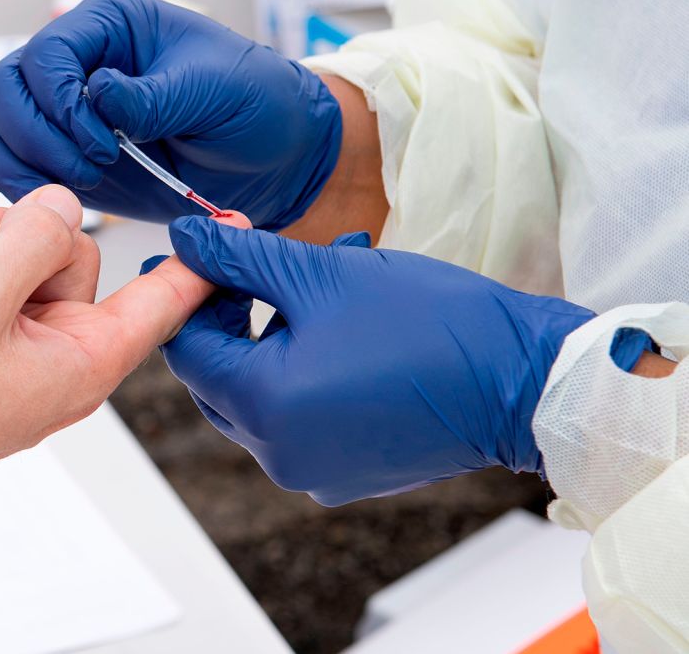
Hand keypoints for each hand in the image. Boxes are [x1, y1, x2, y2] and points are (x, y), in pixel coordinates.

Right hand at [0, 0, 340, 229]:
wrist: (271, 157)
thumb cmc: (254, 105)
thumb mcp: (216, 90)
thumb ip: (154, 95)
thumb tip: (98, 94)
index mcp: (109, 26)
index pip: (46, 53)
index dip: (60, 104)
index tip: (103, 144)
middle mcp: (75, 63)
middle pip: (3, 89)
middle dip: (35, 138)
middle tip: (87, 174)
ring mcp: (61, 112)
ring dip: (15, 166)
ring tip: (65, 199)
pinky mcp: (59, 156)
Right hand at [0, 186, 250, 513]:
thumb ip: (31, 241)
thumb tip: (61, 204)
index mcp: (80, 362)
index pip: (162, 301)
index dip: (199, 258)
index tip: (238, 221)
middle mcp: (57, 360)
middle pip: (74, 259)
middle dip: (13, 242)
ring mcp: (16, 356)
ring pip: (21, 265)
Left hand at [154, 219, 595, 505]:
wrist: (525, 384)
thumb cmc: (428, 323)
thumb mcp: (322, 275)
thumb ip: (240, 257)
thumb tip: (183, 238)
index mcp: (264, 407)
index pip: (188, 348)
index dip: (188, 293)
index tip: (200, 251)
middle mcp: (278, 454)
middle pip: (219, 375)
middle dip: (232, 311)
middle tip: (258, 258)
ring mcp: (314, 470)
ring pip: (259, 392)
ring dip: (276, 330)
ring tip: (321, 273)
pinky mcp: (347, 471)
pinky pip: (299, 415)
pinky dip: (306, 366)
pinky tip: (344, 320)